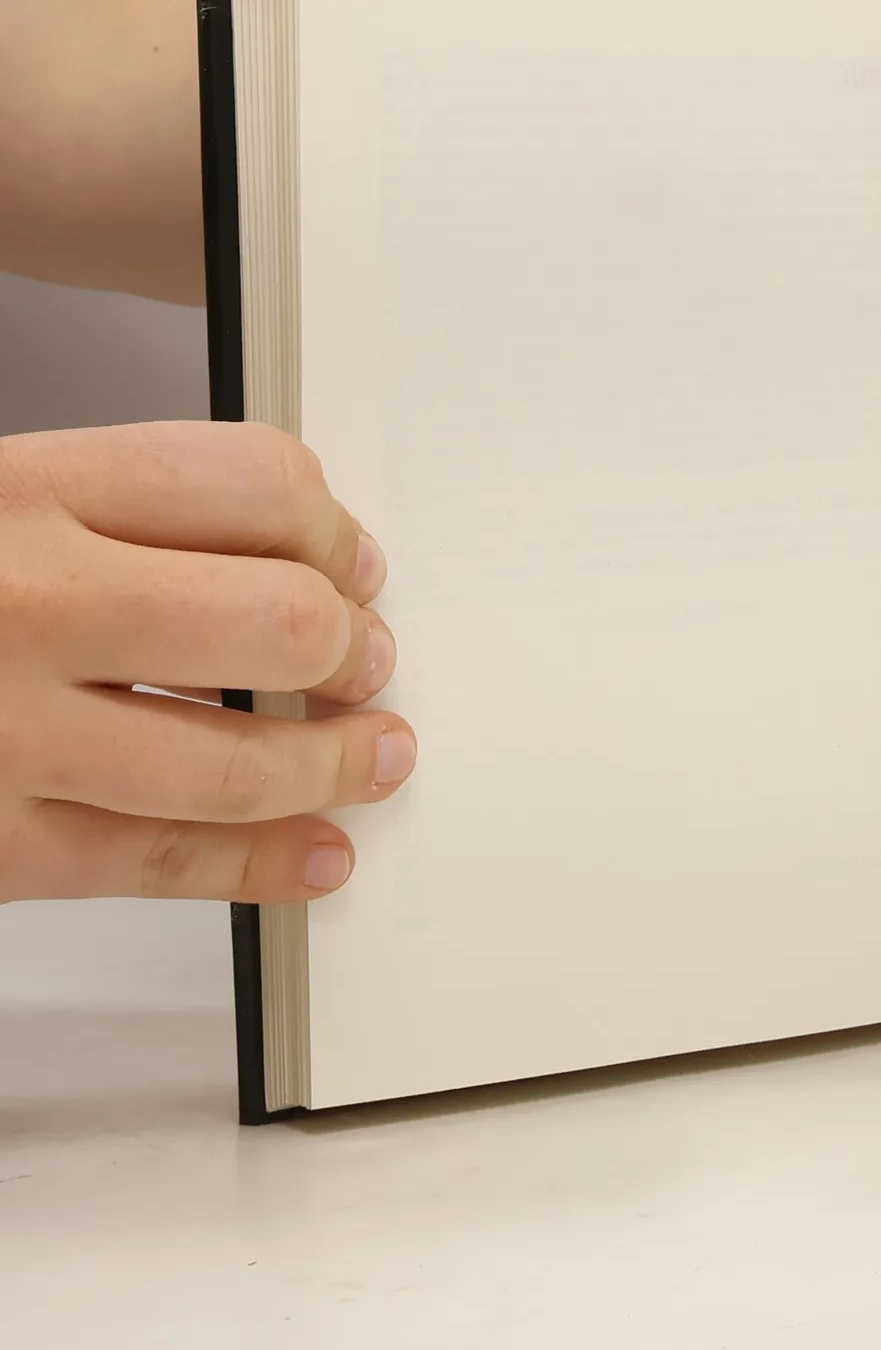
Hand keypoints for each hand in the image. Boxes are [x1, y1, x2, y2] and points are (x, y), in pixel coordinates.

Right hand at [0, 421, 414, 902]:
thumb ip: (101, 511)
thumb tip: (282, 549)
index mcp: (16, 489)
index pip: (250, 483)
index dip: (331, 528)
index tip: (353, 564)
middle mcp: (19, 601)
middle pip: (275, 619)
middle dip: (348, 648)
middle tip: (365, 662)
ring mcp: (1, 733)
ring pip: (238, 760)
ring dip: (335, 764)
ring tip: (374, 755)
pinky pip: (156, 861)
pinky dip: (259, 866)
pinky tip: (314, 856)